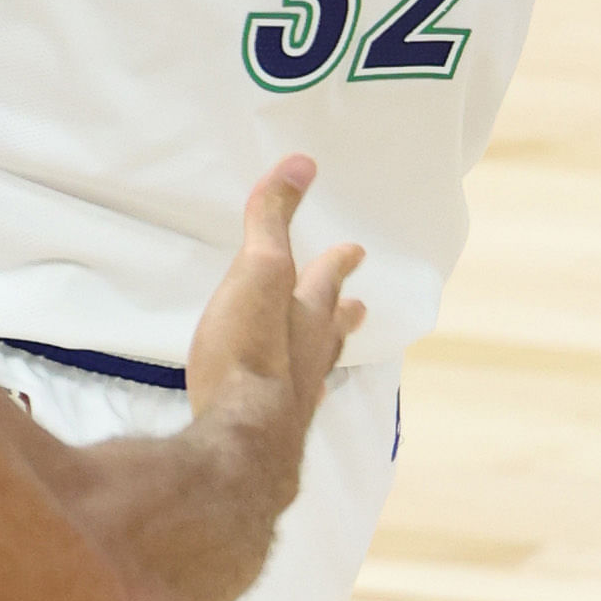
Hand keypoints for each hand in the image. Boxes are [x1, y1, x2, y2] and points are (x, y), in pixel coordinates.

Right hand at [186, 157, 364, 447]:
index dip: (338, 262)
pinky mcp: (271, 432)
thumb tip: (303, 163)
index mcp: (304, 313)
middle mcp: (308, 356)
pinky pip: (295, 408)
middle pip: (331, 329)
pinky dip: (300, 397)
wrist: (239, 437)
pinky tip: (302, 405)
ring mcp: (293, 397)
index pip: (326, 278)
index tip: (355, 250)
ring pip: (317, 369)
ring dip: (323, 356)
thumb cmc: (246, 349)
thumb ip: (273, 220)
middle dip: (342, 312)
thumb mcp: (258, 271)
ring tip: (329, 355)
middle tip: (360, 307)